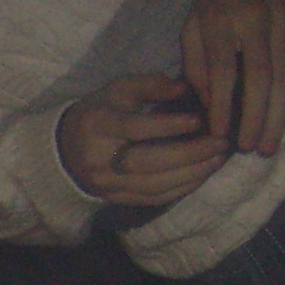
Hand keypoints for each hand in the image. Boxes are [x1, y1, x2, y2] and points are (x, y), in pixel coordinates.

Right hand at [58, 75, 226, 205]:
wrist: (64, 148)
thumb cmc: (100, 112)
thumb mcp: (119, 89)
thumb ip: (151, 85)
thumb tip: (185, 88)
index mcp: (99, 125)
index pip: (136, 128)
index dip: (169, 126)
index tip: (200, 120)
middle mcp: (99, 158)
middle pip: (147, 162)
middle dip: (189, 155)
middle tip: (220, 144)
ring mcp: (106, 183)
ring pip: (153, 186)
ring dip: (191, 174)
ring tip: (217, 159)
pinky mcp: (114, 199)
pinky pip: (151, 199)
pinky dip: (180, 189)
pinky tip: (201, 176)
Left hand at [182, 0, 284, 153]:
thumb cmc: (216, 4)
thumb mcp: (193, 28)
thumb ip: (197, 67)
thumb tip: (210, 108)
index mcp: (223, 22)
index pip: (224, 71)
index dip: (223, 107)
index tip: (219, 136)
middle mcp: (259, 21)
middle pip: (262, 78)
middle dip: (258, 119)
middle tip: (251, 150)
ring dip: (280, 116)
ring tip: (270, 145)